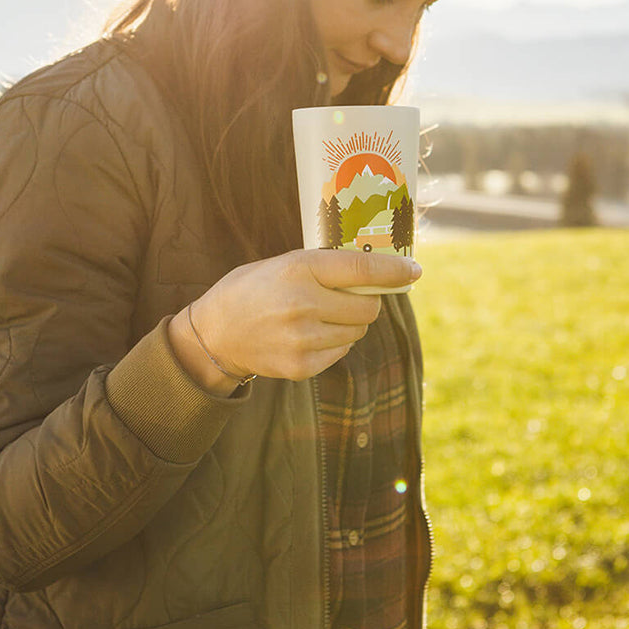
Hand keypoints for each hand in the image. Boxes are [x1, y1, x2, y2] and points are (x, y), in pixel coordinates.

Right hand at [168, 249, 421, 390]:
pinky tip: (308, 334)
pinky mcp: (302, 366)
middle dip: (367, 299)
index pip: (362, 268)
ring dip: (350, 322)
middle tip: (348, 296)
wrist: (214, 334)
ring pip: (358, 331)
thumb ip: (327, 266)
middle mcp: (303, 303)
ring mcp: (303, 339)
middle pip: (369, 306)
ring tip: (319, 315)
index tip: (414, 270)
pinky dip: (335, 342)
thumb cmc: (255, 288)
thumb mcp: (285, 262)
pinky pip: (342, 351)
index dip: (394, 269)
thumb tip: (382, 270)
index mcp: (299, 268)